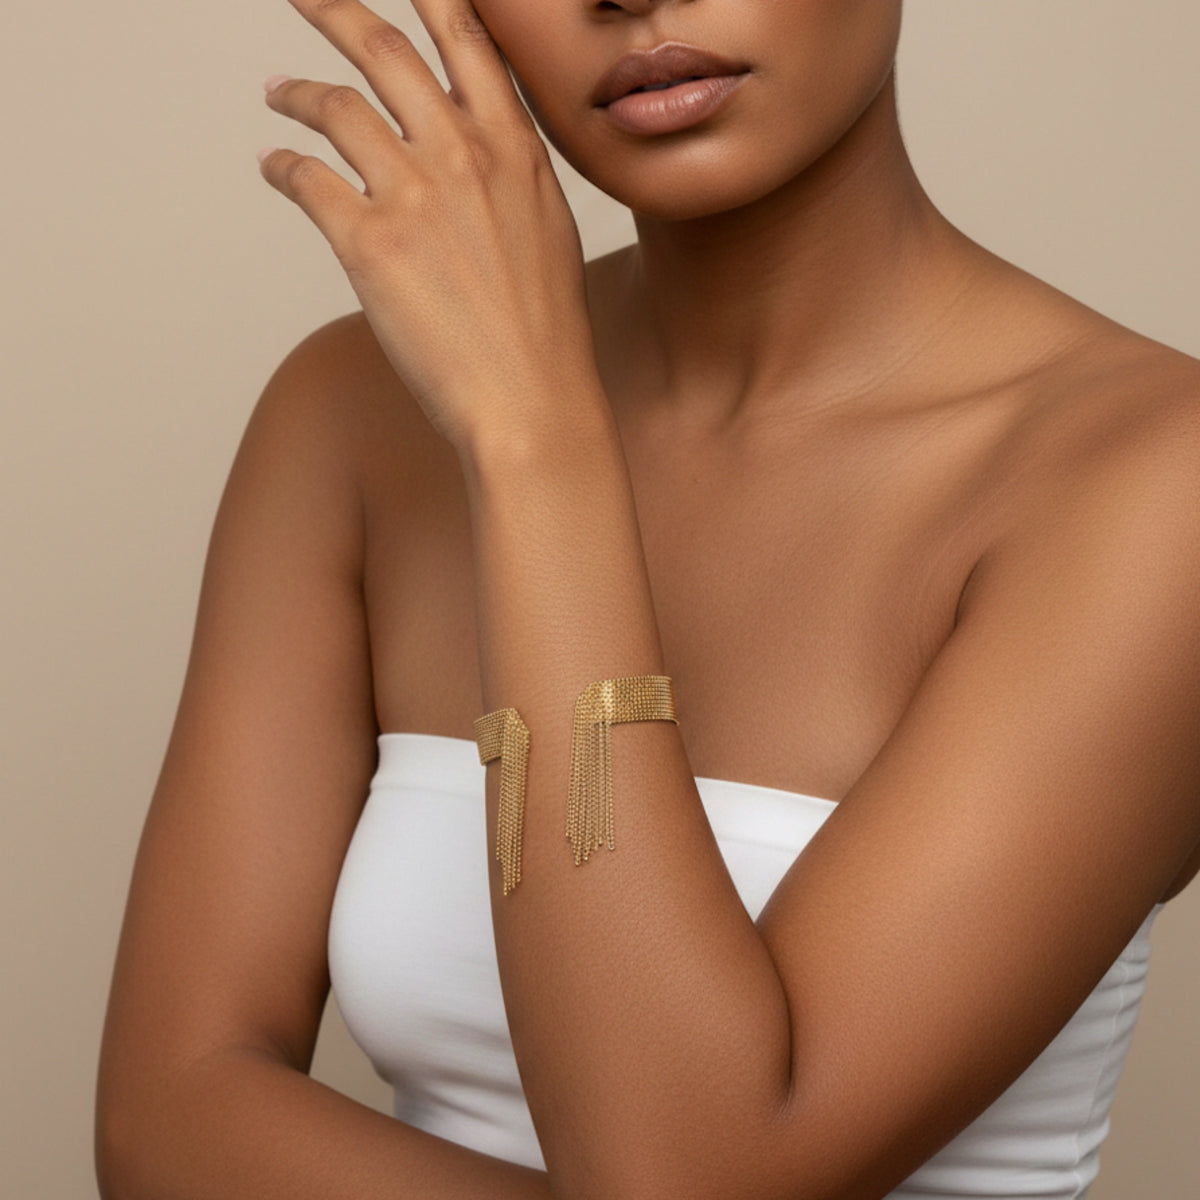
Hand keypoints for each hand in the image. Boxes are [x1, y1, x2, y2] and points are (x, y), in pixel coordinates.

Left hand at [258, 0, 599, 451]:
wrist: (532, 401)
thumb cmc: (545, 333)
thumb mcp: (548, 229)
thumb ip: (509, 174)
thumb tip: (475, 154)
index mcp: (514, 148)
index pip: (465, 37)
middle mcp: (463, 154)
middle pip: (385, 49)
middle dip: (335, 10)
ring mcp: (414, 195)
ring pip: (336, 107)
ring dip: (296, 92)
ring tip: (277, 92)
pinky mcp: (368, 243)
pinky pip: (304, 178)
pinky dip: (281, 166)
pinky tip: (274, 167)